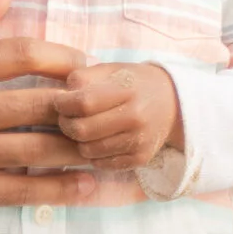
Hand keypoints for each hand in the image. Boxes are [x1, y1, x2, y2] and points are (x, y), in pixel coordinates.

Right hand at [0, 0, 95, 218]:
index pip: (21, 54)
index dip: (63, 58)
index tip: (84, 65)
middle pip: (38, 103)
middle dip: (81, 105)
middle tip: (108, 104)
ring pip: (37, 149)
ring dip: (80, 147)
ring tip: (107, 141)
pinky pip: (22, 190)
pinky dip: (61, 189)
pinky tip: (87, 184)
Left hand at [55, 63, 182, 168]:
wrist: (173, 103)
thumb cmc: (134, 83)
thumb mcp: (112, 69)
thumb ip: (83, 77)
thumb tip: (60, 97)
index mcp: (127, 90)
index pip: (82, 102)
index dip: (63, 104)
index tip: (60, 102)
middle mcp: (135, 117)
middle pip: (82, 130)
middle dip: (66, 125)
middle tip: (68, 118)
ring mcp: (139, 141)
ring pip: (88, 151)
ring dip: (79, 141)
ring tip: (85, 128)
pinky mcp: (140, 159)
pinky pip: (101, 164)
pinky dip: (95, 154)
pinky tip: (100, 140)